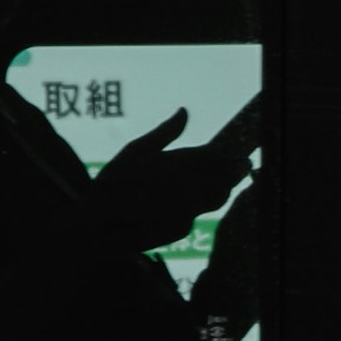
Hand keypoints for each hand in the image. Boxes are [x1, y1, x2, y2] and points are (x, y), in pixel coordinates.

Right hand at [87, 96, 259, 252]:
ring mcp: (185, 211)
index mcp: (174, 164)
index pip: (213, 157)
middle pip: (222, 179)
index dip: (228, 155)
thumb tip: (184, 111)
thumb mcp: (133, 152)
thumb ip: (164, 133)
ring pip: (216, 198)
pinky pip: (197, 213)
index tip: (239, 153)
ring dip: (223, 188)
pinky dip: (197, 205)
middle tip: (242, 165)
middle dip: (234, 171)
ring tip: (224, 181)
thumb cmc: (112, 184)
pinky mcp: (181, 229)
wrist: (98, 227)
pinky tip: (186, 201)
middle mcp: (184, 189)